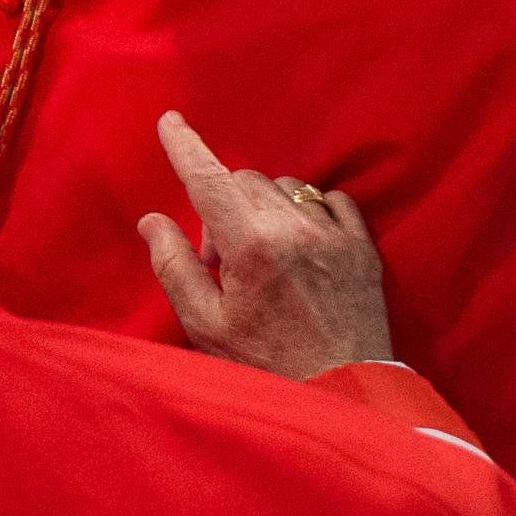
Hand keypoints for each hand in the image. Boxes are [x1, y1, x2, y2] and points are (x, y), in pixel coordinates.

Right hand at [137, 112, 393, 382]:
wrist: (344, 394)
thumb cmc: (267, 365)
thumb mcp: (205, 324)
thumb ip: (174, 266)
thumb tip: (153, 222)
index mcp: (250, 246)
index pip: (208, 179)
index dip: (185, 146)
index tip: (170, 122)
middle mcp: (293, 229)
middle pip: (243, 180)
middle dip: (223, 206)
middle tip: (223, 261)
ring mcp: (332, 235)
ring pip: (283, 187)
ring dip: (264, 207)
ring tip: (265, 258)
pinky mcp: (362, 247)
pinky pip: (330, 200)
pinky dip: (309, 211)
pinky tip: (302, 245)